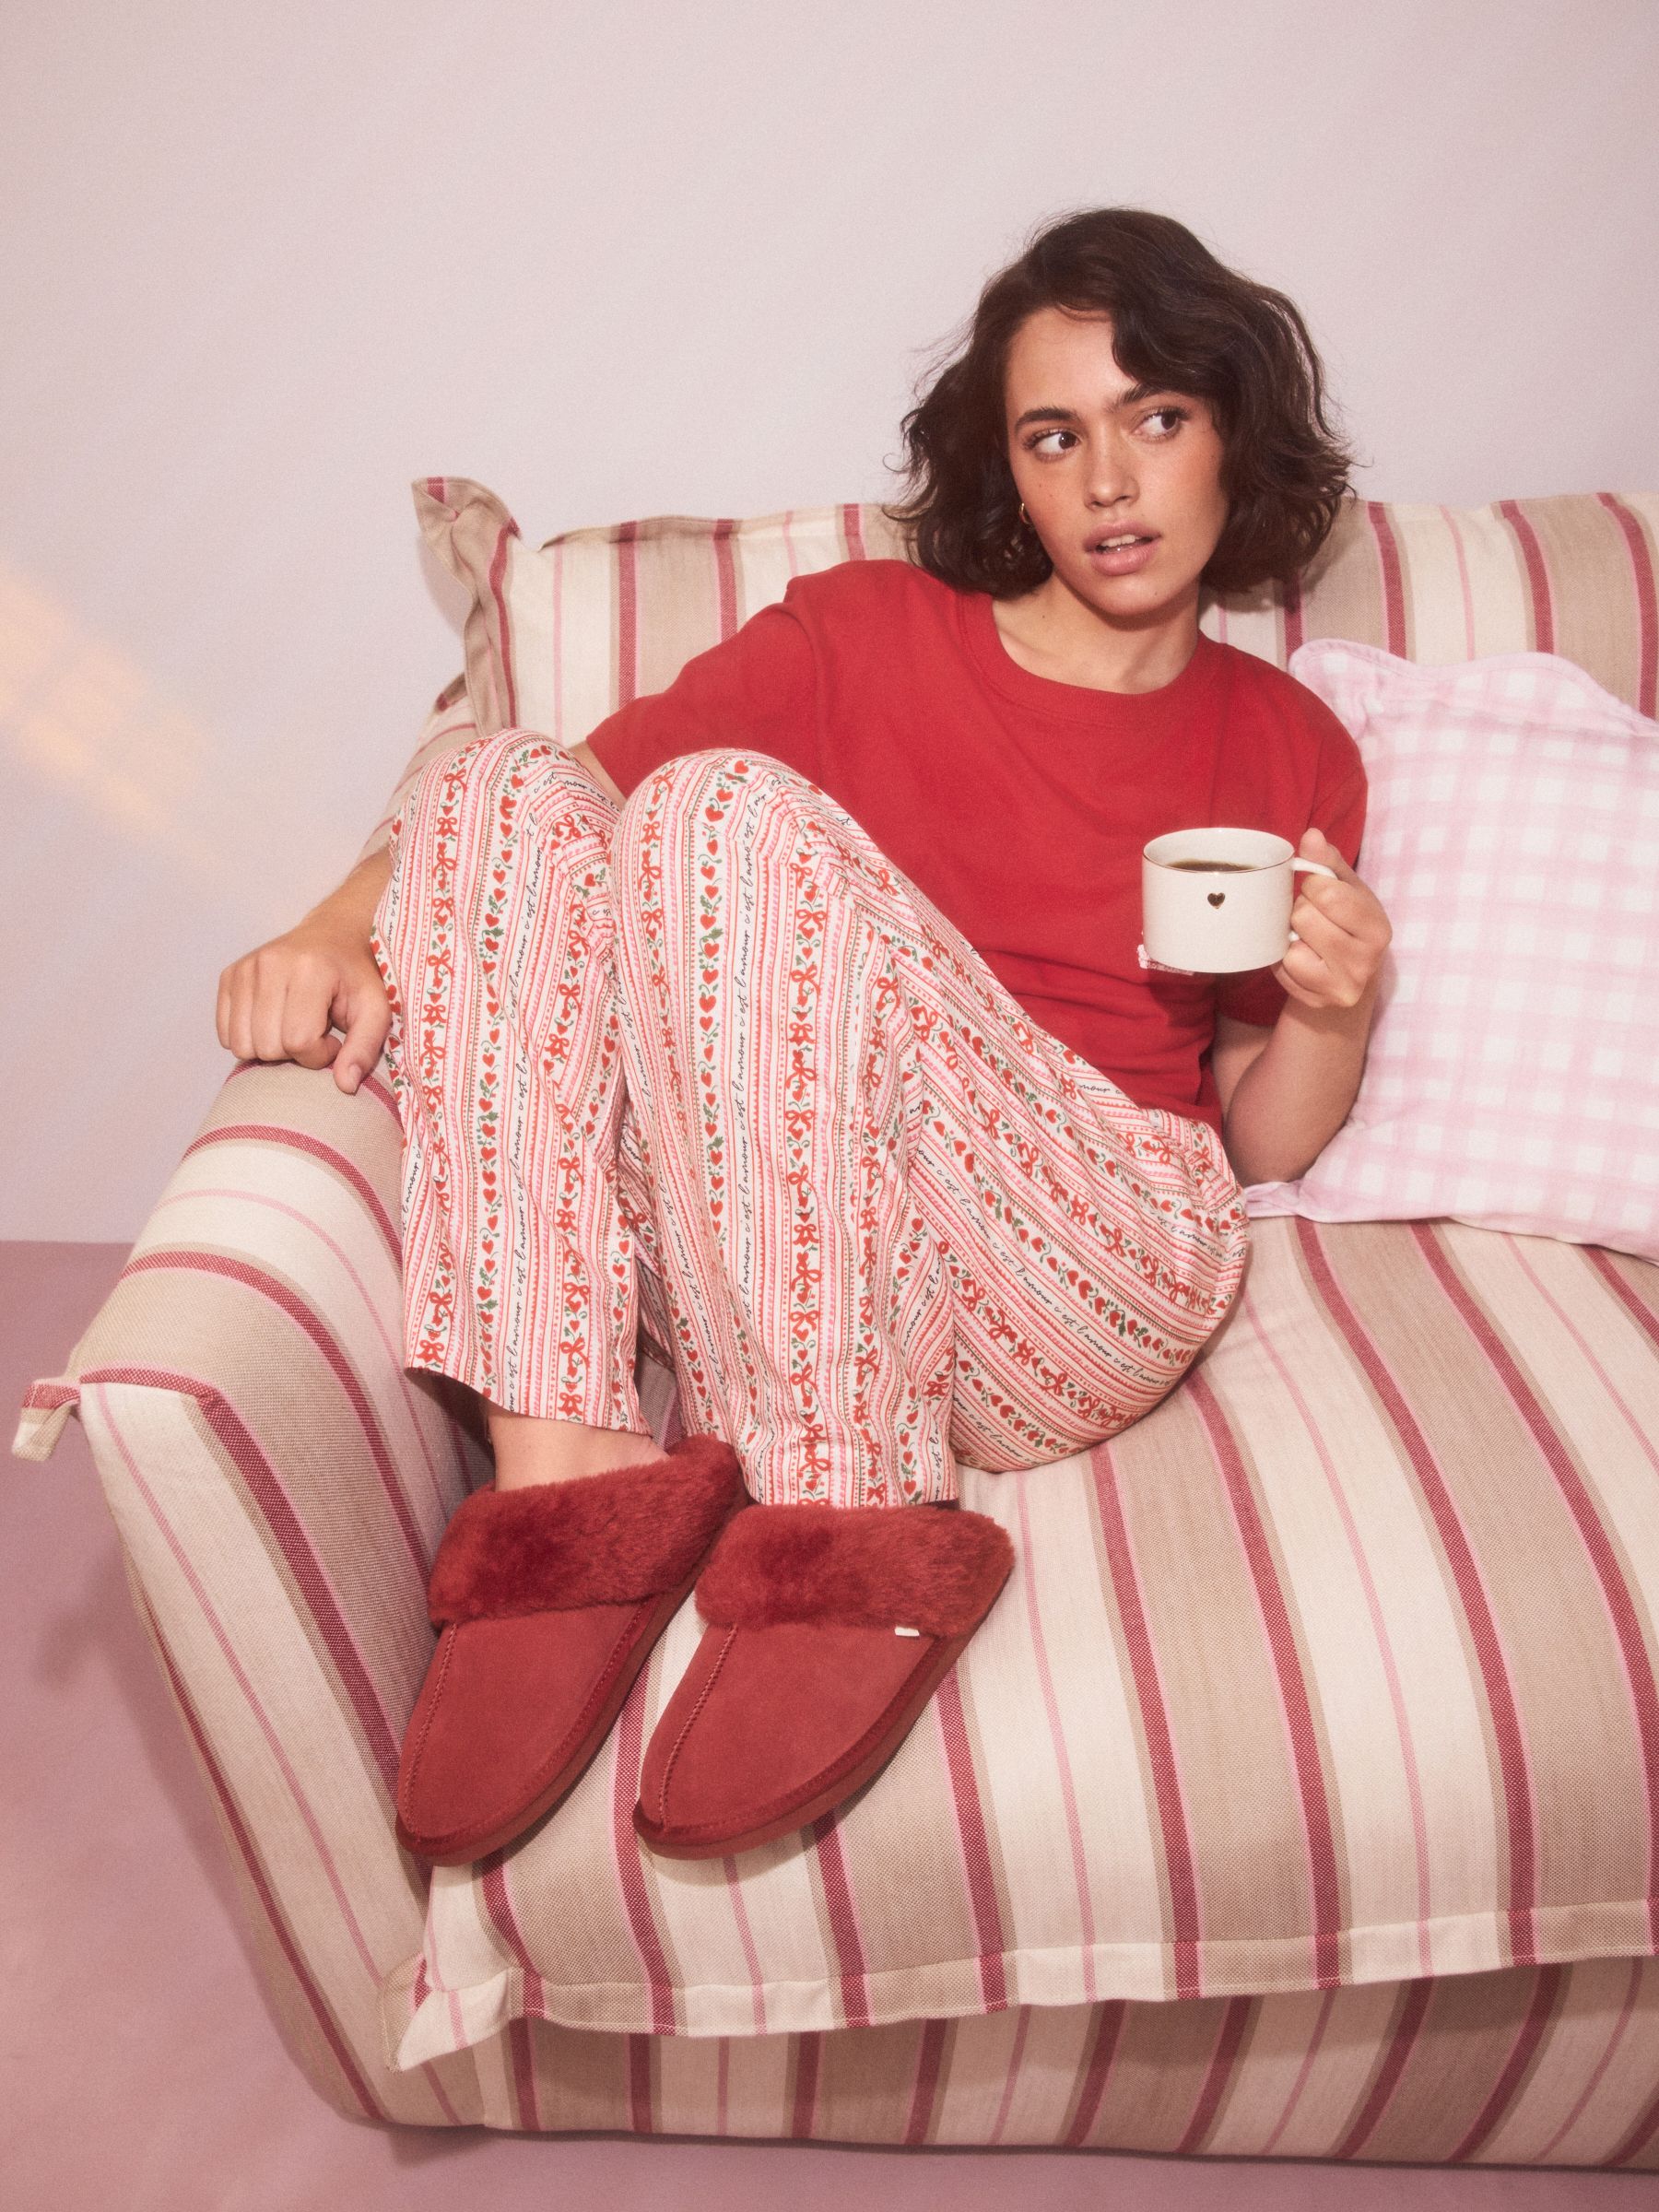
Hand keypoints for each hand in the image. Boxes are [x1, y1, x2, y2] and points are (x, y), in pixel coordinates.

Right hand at [216, 914, 390, 1094]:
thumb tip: (344, 1087)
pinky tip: (274, 1022)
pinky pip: (226, 1034)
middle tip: (314, 1033)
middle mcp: (270, 964)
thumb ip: (364, 1049)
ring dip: (271, 1048)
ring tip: (294, 1027)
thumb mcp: (375, 1011)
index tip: (332, 1040)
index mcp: (309, 970)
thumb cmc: (356, 977)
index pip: (298, 1041)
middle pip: (267, 1047)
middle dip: (294, 1053)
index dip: (318, 1054)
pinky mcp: (229, 976)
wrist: (334, 936)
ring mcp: (245, 969)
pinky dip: (250, 1038)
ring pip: (242, 1045)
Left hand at [1272, 828, 1391, 1012]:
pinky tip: (1301, 956)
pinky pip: (1281, 967)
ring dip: (1291, 936)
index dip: (1313, 886)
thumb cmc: (1347, 925)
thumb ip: (1329, 862)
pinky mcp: (1315, 1000)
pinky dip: (1284, 958)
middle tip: (1312, 918)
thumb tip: (1310, 835)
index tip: (1319, 892)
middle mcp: (1365, 961)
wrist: (1350, 981)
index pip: (1328, 893)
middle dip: (1301, 910)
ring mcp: (1340, 986)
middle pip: (1304, 917)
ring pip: (1290, 945)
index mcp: (1378, 929)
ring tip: (1307, 938)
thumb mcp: (1348, 890)